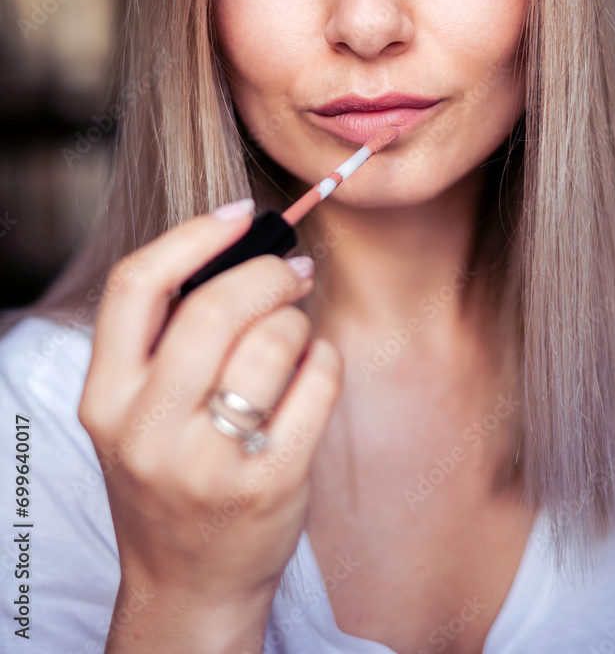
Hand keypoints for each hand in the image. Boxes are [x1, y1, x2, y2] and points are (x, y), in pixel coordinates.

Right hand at [78, 203, 342, 618]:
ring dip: (298, 321)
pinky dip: (325, 361)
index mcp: (105, 398)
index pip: (136, 285)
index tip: (240, 216)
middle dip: (267, 273)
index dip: (194, 235)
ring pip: (275, 339)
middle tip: (293, 270)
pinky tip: (313, 372)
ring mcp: (209, 460)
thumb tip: (239, 249)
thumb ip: (165, 340)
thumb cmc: (169, 476)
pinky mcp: (271, 481)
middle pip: (215, 306)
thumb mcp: (134, 413)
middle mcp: (148, 429)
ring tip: (296, 335)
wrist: (189, 582)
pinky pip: (318, 380)